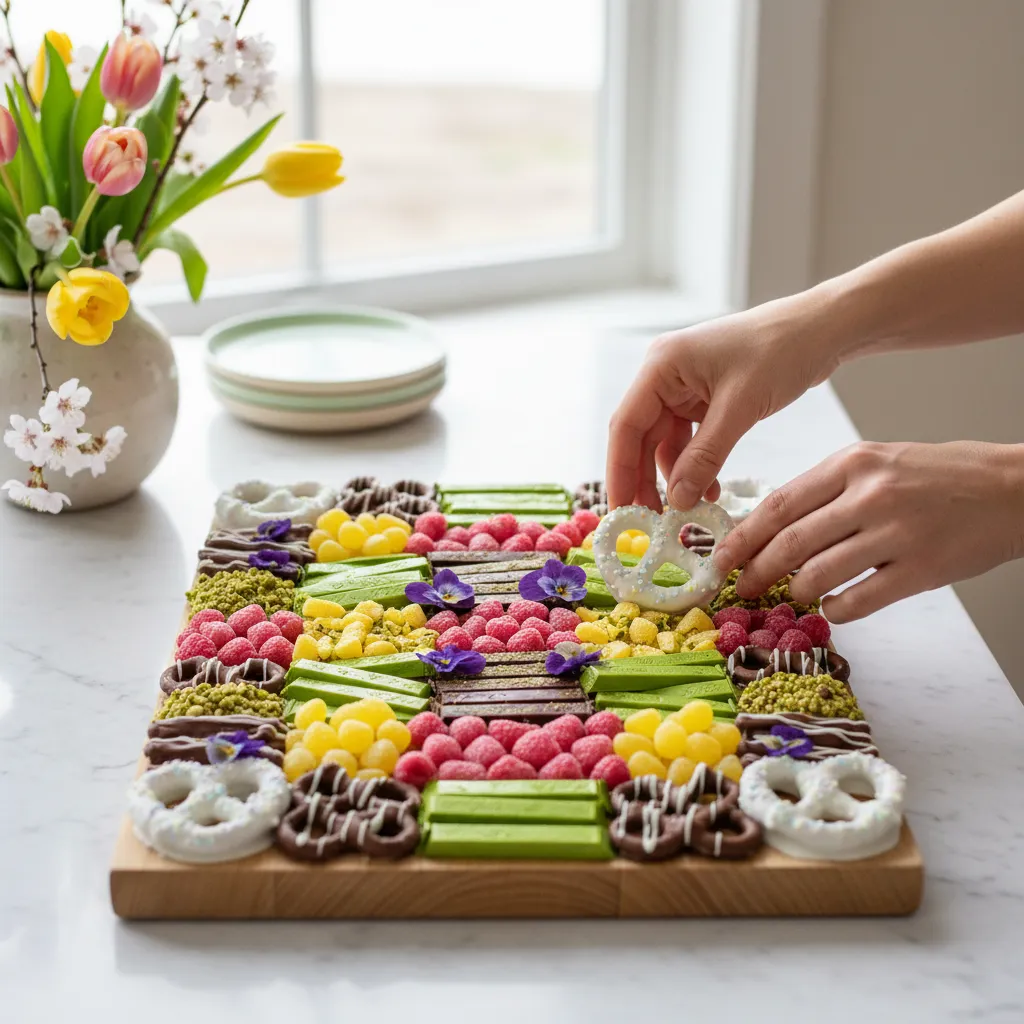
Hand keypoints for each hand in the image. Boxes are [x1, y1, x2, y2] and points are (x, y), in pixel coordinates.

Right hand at [606, 290, 842, 511]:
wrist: (821, 329)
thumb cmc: (781, 350)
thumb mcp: (740, 407)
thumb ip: (705, 456)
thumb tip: (677, 500)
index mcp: (661, 365)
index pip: (626, 425)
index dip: (619, 471)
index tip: (620, 510)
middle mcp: (665, 375)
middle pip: (641, 437)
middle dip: (644, 479)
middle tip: (649, 521)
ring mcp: (685, 387)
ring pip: (665, 442)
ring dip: (675, 476)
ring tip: (689, 508)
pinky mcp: (705, 398)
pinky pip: (690, 439)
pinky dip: (697, 465)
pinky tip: (710, 489)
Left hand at [713, 440, 1023, 621]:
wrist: (1011, 489)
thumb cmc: (937, 475)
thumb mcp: (876, 462)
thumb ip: (827, 490)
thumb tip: (772, 527)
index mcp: (852, 463)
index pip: (779, 504)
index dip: (743, 536)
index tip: (720, 557)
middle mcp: (870, 495)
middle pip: (790, 542)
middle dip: (756, 570)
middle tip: (741, 587)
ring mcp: (897, 532)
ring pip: (819, 573)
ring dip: (795, 590)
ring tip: (792, 594)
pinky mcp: (921, 569)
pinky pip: (859, 600)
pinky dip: (836, 608)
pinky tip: (833, 606)